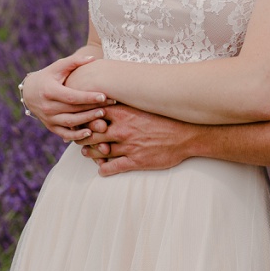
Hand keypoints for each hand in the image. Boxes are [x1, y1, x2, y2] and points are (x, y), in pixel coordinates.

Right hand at [20, 55, 112, 142]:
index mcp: (49, 91)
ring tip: (103, 115)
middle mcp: (48, 106)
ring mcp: (48, 118)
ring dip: (87, 120)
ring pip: (70, 122)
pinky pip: (64, 133)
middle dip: (93, 107)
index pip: (71, 96)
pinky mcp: (50, 126)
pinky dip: (76, 136)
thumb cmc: (48, 76)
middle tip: (110, 104)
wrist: (29, 92)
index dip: (88, 97)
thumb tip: (93, 58)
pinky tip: (90, 133)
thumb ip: (74, 61)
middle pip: (73, 109)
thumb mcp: (58, 66)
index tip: (104, 96)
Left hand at [78, 104, 195, 175]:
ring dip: (91, 154)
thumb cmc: (166, 119)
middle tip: (82, 139)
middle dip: (84, 138)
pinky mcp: (135, 161)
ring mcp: (128, 146)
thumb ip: (127, 105)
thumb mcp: (144, 106)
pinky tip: (103, 168)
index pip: (93, 114)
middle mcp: (123, 129)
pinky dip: (103, 169)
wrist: (187, 135)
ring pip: (98, 152)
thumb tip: (111, 101)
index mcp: (125, 113)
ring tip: (89, 153)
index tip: (83, 121)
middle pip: (91, 134)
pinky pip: (111, 168)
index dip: (86, 119)